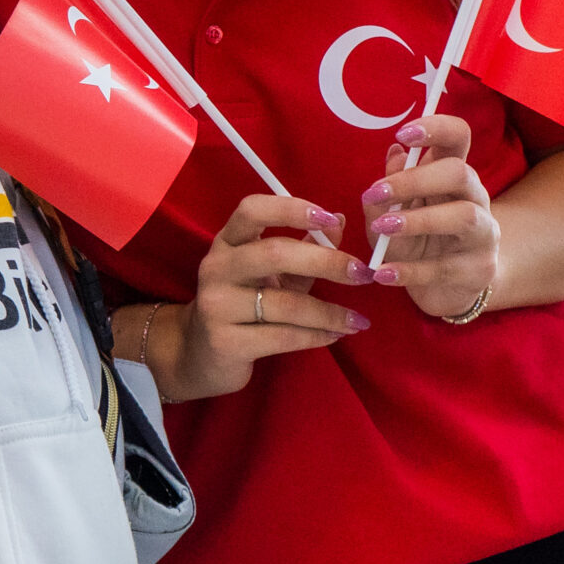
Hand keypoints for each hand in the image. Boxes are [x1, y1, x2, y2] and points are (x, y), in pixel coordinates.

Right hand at [139, 194, 367, 400]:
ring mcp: (216, 306)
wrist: (200, 355)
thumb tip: (341, 220)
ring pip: (284, 304)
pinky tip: (335, 335)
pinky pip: (282, 336)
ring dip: (329, 312)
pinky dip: (316, 336)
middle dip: (325, 262)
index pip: (252, 210)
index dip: (291, 209)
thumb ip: (304, 248)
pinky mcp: (224, 342)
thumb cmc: (243, 306)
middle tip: (362, 273)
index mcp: (227, 242)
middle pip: (274, 254)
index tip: (330, 218)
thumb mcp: (272, 274)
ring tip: (357, 320)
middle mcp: (216, 268)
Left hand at [362, 115, 499, 319]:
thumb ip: (389, 189)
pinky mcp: (478, 270)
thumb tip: (394, 154)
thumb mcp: (391, 213)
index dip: (435, 128)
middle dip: (416, 179)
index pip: (458, 137)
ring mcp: (483, 235)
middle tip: (376, 192)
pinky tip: (382, 272)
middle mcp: (475, 198)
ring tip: (382, 228)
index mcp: (452, 175)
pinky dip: (409, 270)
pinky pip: (444, 268)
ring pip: (464, 216)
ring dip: (418, 220)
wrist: (446, 289)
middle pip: (460, 173)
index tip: (401, 134)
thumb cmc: (414, 240)